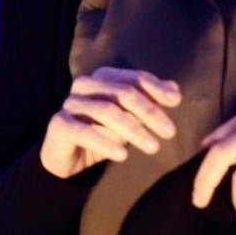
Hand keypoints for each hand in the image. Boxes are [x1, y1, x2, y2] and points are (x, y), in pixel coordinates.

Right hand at [38, 67, 179, 178]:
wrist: (68, 156)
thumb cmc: (102, 132)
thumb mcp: (129, 118)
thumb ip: (148, 102)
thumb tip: (174, 89)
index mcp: (101, 78)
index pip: (133, 78)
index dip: (155, 88)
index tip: (176, 101)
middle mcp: (84, 86)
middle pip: (121, 93)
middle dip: (149, 112)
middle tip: (170, 132)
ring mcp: (70, 104)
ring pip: (105, 111)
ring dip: (132, 129)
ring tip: (153, 147)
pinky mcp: (59, 125)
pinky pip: (83, 131)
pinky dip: (104, 143)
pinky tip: (122, 155)